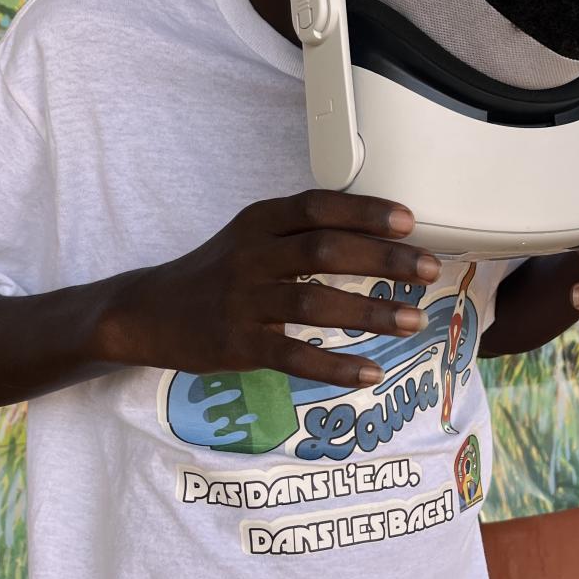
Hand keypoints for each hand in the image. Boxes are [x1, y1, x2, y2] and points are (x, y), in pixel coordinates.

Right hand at [97, 190, 440, 386]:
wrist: (149, 313)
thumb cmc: (217, 272)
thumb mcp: (251, 236)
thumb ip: (301, 230)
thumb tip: (377, 231)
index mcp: (259, 221)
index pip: (317, 207)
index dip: (364, 211)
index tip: (409, 221)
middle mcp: (252, 255)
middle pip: (325, 250)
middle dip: (383, 258)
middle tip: (429, 269)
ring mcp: (243, 301)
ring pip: (314, 302)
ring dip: (370, 311)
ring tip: (413, 321)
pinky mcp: (237, 344)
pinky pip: (293, 355)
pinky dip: (335, 366)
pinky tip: (370, 372)